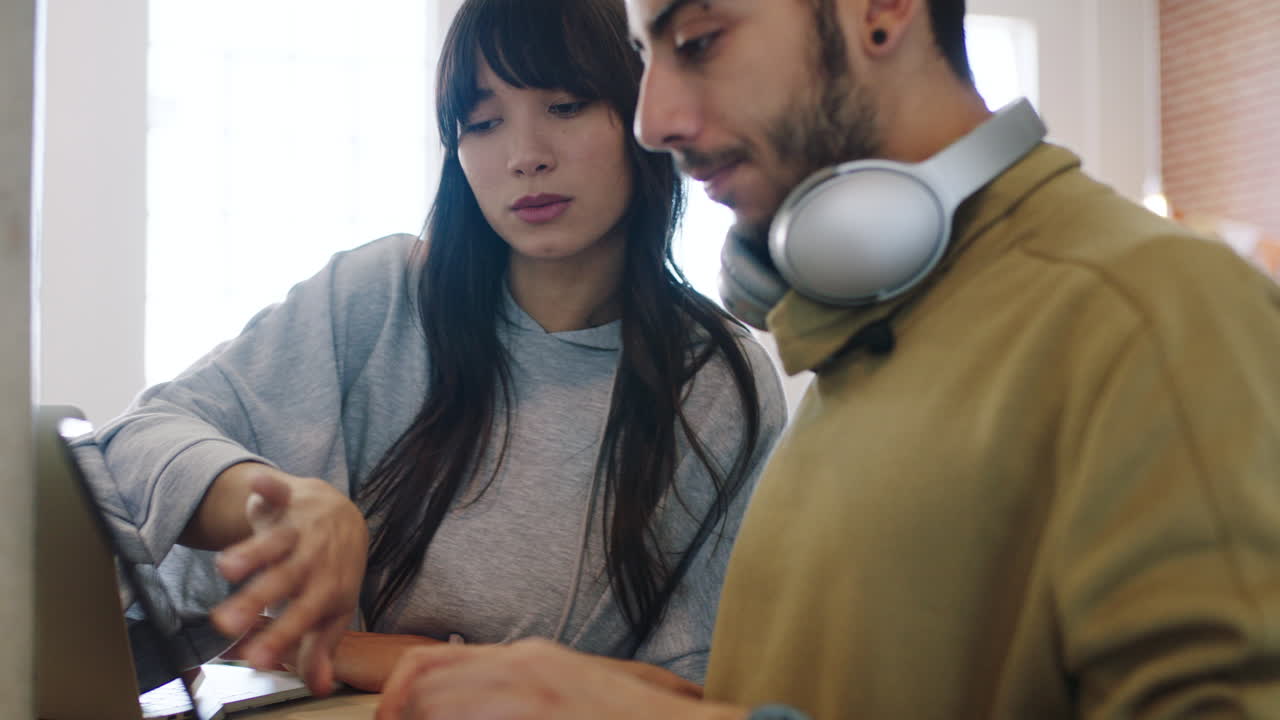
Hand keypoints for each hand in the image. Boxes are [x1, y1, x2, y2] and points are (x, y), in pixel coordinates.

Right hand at [208, 465, 368, 695]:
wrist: (345, 516)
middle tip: (224, 624)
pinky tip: (257, 484)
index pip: (302, 617)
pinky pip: (279, 491)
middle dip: (255, 602)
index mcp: (326, 589)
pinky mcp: (288, 499)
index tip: (255, 661)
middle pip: (283, 581)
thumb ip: (321, 648)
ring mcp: (301, 527)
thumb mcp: (332, 610)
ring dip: (253, 551)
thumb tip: (321, 689)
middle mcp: (314, 559)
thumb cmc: (333, 571)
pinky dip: (270, 486)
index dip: (280, 638)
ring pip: (275, 541)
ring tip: (225, 568)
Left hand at [375, 637, 745, 719]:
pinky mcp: (541, 711)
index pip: (431, 660)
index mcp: (524, 659)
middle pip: (424, 679)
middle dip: (400, 714)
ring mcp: (532, 690)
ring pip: (438, 701)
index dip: (397, 694)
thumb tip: (457, 709)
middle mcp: (522, 666)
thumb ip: (512, 696)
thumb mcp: (562, 694)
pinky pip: (471, 716)